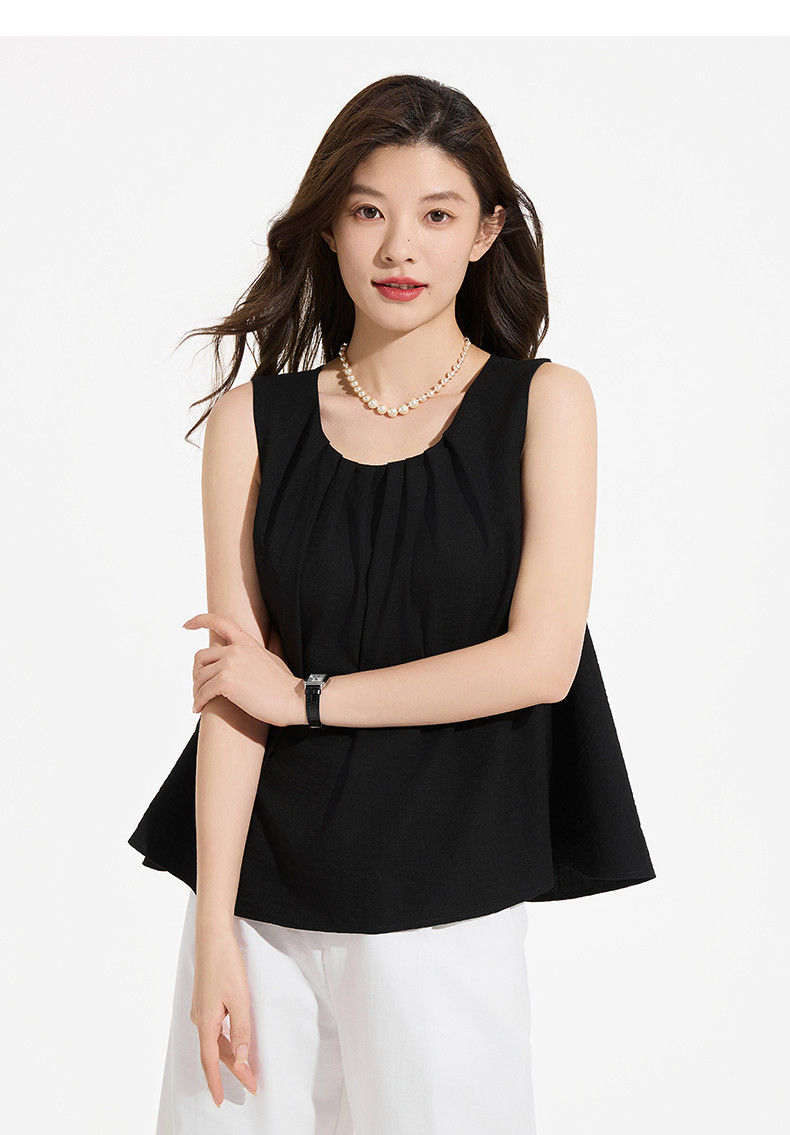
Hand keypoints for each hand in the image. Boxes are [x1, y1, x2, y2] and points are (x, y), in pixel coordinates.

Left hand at [183, 612, 305, 726]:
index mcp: (247, 642)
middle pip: (201, 656)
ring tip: (199, 701)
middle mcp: (236, 650)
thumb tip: (266, 635)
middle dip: (196, 673)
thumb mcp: (274, 657)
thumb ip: (261, 647)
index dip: (200, 620)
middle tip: (199, 686)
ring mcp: (230, 665)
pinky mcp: (226, 683)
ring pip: (200, 676)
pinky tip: (198, 709)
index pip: (220, 622)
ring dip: (197, 691)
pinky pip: (203, 692)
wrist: (295, 700)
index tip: (186, 625)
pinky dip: (198, 701)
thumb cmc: (285, 685)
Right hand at [191, 925, 257, 1107]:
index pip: (210, 1061)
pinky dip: (225, 1041)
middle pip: (214, 1053)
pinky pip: (215, 1029)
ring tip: (247, 1069)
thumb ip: (242, 1030)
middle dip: (231, 1071)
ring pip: (215, 1041)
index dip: (216, 1082)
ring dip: (229, 1057)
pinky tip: (234, 1042)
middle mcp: (200, 1018)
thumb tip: (241, 1058)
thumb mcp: (240, 999)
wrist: (213, 937)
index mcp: (206, 1021)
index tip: (221, 1101)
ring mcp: (201, 1009)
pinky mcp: (205, 1000)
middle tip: (251, 1084)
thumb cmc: (226, 964)